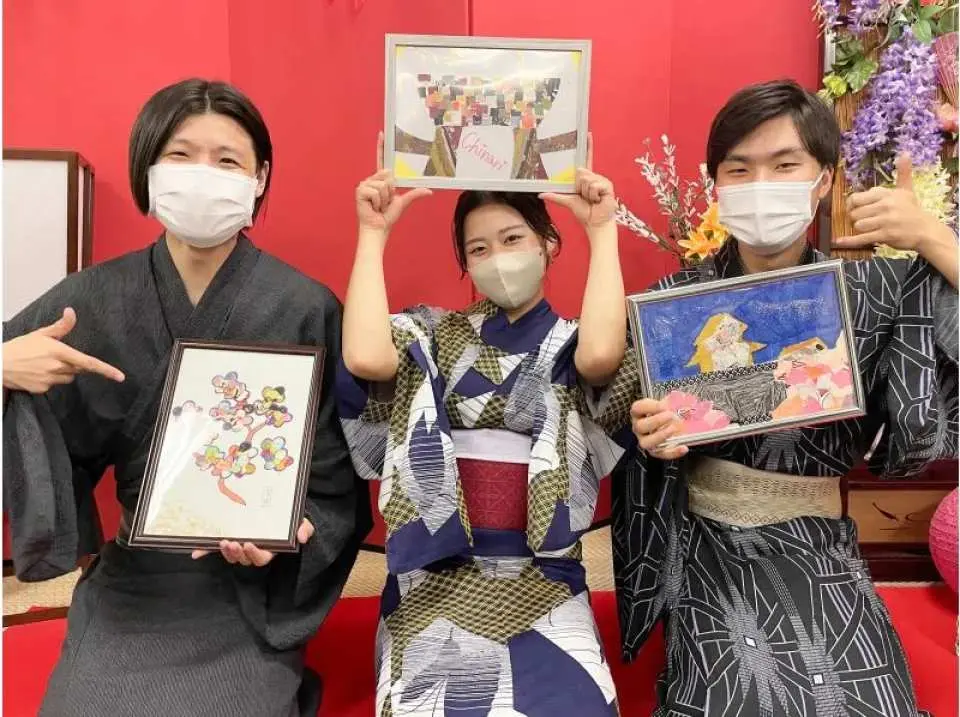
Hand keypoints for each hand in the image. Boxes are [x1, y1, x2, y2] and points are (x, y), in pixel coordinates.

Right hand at [2, 308, 124, 392]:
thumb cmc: (19, 347)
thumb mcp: (41, 334)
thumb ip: (61, 327)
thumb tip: (71, 312)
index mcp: (59, 352)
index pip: (88, 362)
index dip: (106, 370)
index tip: (120, 377)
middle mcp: (56, 367)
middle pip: (78, 369)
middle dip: (73, 364)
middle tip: (56, 357)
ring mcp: (49, 380)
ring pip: (66, 378)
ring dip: (61, 372)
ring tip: (42, 364)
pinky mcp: (41, 389)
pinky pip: (53, 385)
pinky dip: (49, 380)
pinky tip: (36, 372)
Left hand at [191, 518, 314, 565]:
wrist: (282, 511)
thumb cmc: (291, 519)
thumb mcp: (302, 522)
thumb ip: (305, 528)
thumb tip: (302, 536)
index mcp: (270, 548)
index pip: (261, 558)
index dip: (254, 554)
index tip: (249, 544)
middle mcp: (254, 550)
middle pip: (243, 559)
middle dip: (236, 553)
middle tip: (231, 542)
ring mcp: (241, 546)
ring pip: (231, 555)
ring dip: (224, 552)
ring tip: (222, 542)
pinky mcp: (231, 539)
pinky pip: (216, 548)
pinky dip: (205, 551)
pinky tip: (194, 552)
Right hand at [355, 132, 431, 234]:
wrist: (378, 227)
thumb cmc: (387, 216)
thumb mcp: (403, 202)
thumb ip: (414, 194)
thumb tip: (429, 191)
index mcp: (381, 180)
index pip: (382, 160)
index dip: (381, 147)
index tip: (382, 133)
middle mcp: (372, 179)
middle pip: (388, 175)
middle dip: (390, 191)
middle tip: (384, 202)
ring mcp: (365, 184)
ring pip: (384, 184)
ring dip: (384, 199)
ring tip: (378, 205)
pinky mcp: (360, 190)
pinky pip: (376, 191)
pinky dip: (377, 201)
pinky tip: (372, 206)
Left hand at [540, 134, 616, 229]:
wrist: (596, 222)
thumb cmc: (585, 212)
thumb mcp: (568, 202)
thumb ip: (555, 196)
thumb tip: (540, 194)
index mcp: (586, 178)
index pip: (586, 160)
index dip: (588, 147)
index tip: (587, 134)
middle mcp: (594, 177)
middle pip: (580, 172)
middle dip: (579, 187)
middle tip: (585, 196)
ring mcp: (601, 181)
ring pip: (586, 179)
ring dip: (586, 193)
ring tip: (592, 200)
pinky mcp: (607, 185)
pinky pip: (594, 185)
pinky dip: (593, 195)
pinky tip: (598, 199)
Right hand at [630, 398, 688, 460]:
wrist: (670, 424)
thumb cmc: (665, 412)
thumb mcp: (667, 404)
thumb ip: (673, 402)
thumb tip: (683, 402)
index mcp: (638, 413)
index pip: (637, 408)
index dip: (650, 406)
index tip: (664, 405)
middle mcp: (639, 428)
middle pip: (640, 426)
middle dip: (656, 421)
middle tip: (671, 416)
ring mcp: (645, 440)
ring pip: (646, 443)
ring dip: (661, 436)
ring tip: (674, 429)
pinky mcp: (655, 451)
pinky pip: (662, 454)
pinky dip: (673, 452)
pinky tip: (684, 447)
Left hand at [836, 154, 939, 252]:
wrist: (926, 230)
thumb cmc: (912, 210)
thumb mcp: (907, 190)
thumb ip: (903, 173)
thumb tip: (905, 153)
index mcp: (886, 194)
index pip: (856, 198)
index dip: (851, 204)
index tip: (854, 208)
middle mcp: (885, 206)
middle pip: (855, 213)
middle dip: (855, 218)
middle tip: (863, 219)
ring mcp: (885, 221)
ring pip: (858, 225)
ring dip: (859, 229)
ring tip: (868, 227)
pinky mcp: (885, 235)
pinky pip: (862, 238)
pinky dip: (849, 241)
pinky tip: (838, 241)